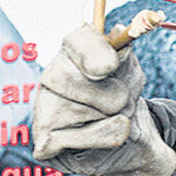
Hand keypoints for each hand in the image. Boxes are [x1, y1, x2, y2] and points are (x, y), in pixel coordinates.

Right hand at [32, 24, 175, 175]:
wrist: (125, 143)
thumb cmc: (122, 102)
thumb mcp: (130, 76)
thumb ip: (124, 57)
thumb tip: (117, 31)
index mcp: (72, 55)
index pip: (78, 41)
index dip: (94, 51)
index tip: (111, 65)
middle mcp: (52, 76)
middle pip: (87, 80)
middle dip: (117, 96)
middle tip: (120, 101)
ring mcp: (44, 109)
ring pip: (92, 110)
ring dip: (115, 117)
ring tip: (110, 118)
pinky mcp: (46, 141)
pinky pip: (89, 137)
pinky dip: (107, 137)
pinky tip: (101, 136)